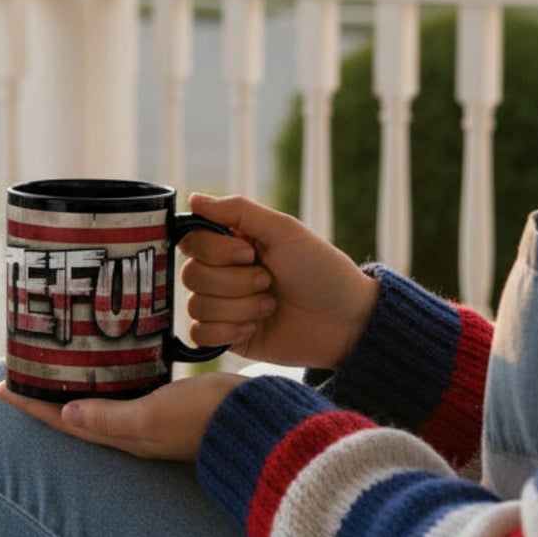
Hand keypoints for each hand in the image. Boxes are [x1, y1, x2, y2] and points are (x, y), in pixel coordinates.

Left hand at [0, 373, 245, 459]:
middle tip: (18, 372)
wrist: (257, 424)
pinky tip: (105, 363)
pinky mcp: (167, 404)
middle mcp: (129, 430)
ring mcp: (148, 419)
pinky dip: (104, 379)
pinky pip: (122, 391)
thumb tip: (65, 416)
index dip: (29, 405)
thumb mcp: (155, 417)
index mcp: (121, 435)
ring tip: (51, 365)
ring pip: (95, 403)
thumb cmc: (206, 420)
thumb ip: (112, 419)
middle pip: (71, 413)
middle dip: (43, 395)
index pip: (61, 420)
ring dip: (70, 387)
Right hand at [180, 192, 376, 370]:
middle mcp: (222, 273)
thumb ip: (237, 210)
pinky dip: (227, 331)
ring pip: (197, 306)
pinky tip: (255, 327)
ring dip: (240, 307)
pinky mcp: (227, 337)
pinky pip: (199, 335)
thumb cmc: (321, 270)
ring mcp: (223, 306)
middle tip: (269, 281)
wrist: (346, 321)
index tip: (249, 253)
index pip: (191, 241)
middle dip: (235, 282)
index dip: (215, 250)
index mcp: (232, 244)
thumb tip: (193, 199)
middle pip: (191, 275)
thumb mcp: (284, 230)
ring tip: (271, 305)